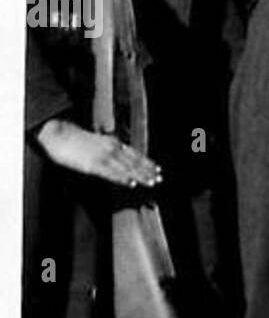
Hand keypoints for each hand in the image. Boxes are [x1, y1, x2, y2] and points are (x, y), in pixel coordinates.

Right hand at [33, 119, 160, 187]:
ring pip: (126, 167)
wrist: (60, 134)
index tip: (157, 169)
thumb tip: (119, 157)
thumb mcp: (98, 142)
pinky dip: (122, 178)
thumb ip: (109, 148)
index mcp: (113, 142)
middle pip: (134, 161)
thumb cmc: (76, 140)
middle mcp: (112, 148)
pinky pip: (111, 173)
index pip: (135, 153)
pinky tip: (131, 183)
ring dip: (140, 175)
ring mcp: (104, 156)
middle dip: (147, 170)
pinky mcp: (93, 164)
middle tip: (159, 178)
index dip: (147, 162)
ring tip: (150, 182)